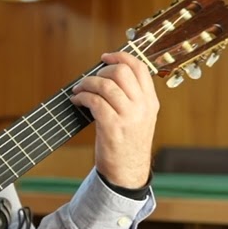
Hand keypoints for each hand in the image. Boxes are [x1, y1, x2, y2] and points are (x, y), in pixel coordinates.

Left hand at [69, 51, 159, 188]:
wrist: (127, 172)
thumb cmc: (127, 143)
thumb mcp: (139, 118)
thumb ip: (131, 97)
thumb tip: (106, 75)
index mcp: (151, 102)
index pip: (139, 68)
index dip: (121, 56)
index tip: (105, 57)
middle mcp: (142, 107)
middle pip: (121, 72)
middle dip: (100, 72)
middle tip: (89, 80)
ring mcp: (129, 117)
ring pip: (106, 85)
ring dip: (87, 83)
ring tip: (79, 89)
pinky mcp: (113, 127)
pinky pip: (94, 101)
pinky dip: (82, 97)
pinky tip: (76, 101)